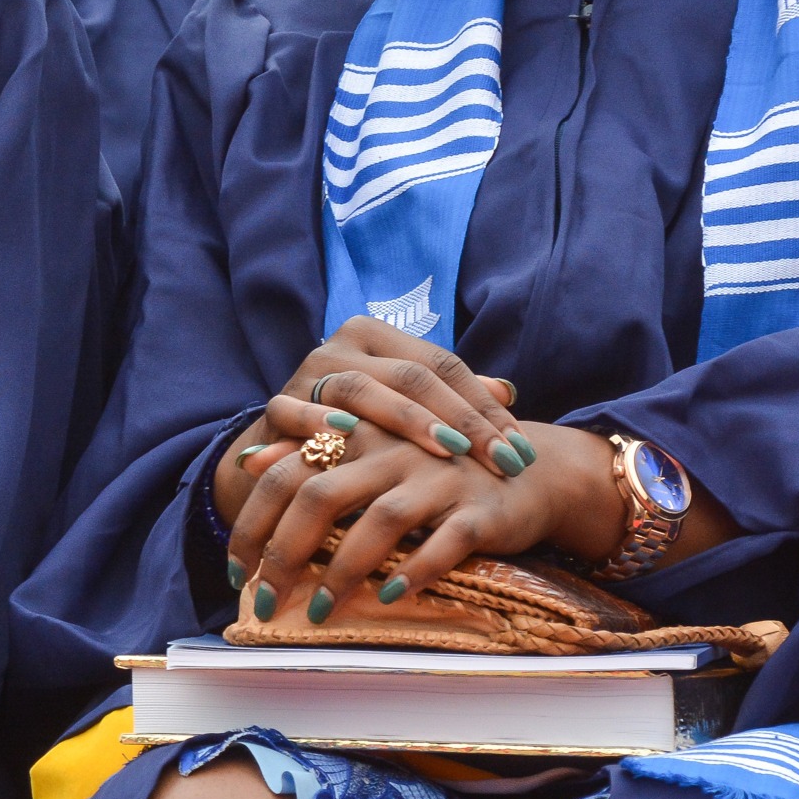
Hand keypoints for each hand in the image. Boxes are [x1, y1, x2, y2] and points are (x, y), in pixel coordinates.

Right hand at [213, 320, 530, 526]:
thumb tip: (509, 392)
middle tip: (501, 461)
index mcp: (378, 337)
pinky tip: (354, 437)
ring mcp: (307, 373)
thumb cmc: (362, 432)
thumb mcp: (407, 411)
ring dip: (408, 421)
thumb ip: (451, 399)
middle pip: (412, 376)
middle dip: (462, 421)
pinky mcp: (277, 405)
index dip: (486, 406)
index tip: (520, 450)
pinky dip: (323, 422)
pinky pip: (299, 410)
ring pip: (362, 388)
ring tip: (449, 452)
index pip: (443, 365)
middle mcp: (342, 345)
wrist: (289, 451)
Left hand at [229, 422, 633, 617]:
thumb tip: (246, 460)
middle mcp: (395, 450)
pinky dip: (417, 571)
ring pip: (380, 521)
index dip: (255, 522)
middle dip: (285, 554)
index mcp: (363, 433)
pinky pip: (446, 542)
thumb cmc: (434, 468)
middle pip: (322, 495)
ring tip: (319, 612)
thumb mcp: (373, 452)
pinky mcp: (481, 510)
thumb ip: (312, 453)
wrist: (528, 469)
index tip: (235, 571)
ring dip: (343, 572)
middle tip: (265, 603)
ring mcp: (440, 478)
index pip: (289, 472)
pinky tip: (392, 597)